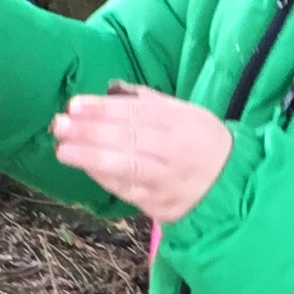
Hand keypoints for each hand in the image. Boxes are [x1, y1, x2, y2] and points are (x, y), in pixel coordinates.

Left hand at [49, 86, 231, 221]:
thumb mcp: (186, 113)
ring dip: (91, 157)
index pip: (136, 113)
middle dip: (90, 131)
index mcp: (181, 122)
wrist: (233, 185)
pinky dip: (104, 178)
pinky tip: (85, 167)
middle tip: (60, 125)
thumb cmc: (204, 143)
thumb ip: (149, 101)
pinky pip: (129, 190)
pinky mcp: (161, 204)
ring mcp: (167, 179)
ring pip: (127, 166)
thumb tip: (111, 89)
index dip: (104, 109)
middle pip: (128, 138)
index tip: (75, 105)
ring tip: (63, 149)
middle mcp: (174, 150)